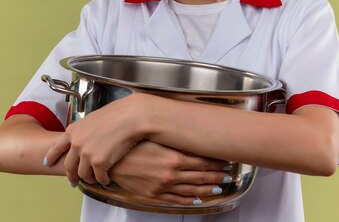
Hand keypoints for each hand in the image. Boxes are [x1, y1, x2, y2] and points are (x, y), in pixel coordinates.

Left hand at [44, 93, 152, 185]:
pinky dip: (102, 180)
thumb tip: (85, 138)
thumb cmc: (117, 115)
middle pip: (69, 166)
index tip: (48, 162)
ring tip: (95, 179)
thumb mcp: (93, 119)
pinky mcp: (99, 162)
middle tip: (74, 181)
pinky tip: (106, 178)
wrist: (131, 116)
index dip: (51, 156)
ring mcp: (86, 153)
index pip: (56, 147)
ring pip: (83, 174)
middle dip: (71, 175)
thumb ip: (85, 130)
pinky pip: (98, 177)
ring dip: (89, 179)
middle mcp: (76, 143)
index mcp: (73, 130)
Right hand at [109, 141, 229, 205]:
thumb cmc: (130, 147)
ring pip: (192, 190)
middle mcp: (171, 174)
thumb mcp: (155, 138)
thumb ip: (174, 141)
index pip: (202, 161)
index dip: (216, 162)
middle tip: (227, 174)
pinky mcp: (155, 195)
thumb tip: (191, 140)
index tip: (225, 160)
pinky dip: (189, 200)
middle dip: (216, 175)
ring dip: (208, 188)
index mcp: (173, 158)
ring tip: (219, 187)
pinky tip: (197, 199)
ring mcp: (164, 186)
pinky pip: (177, 200)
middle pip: (201, 176)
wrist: (111, 162)